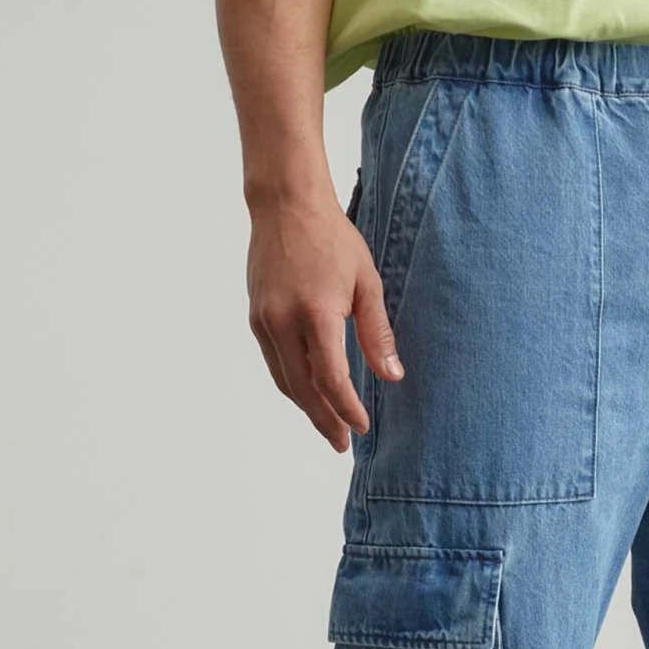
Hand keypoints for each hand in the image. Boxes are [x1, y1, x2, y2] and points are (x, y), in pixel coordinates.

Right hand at [246, 195, 403, 450]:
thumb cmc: (333, 239)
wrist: (286, 205)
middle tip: (342, 444)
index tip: (361, 426)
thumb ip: (377, 334)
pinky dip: (292, 383)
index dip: (346, 408)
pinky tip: (309, 394)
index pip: (330, 378)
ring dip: (306, 407)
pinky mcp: (255, 316)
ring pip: (284, 379)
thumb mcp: (367, 283)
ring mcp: (264, 320)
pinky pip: (275, 362)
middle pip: (302, 388)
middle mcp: (283, 321)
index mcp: (315, 312)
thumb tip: (392, 377)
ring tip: (328, 426)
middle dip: (324, 419)